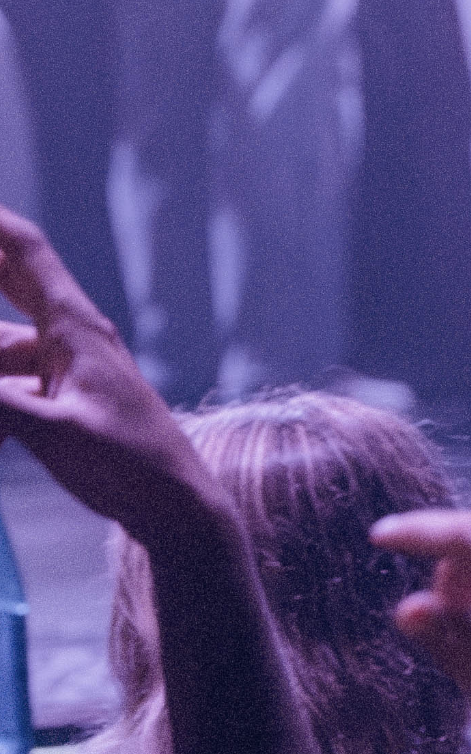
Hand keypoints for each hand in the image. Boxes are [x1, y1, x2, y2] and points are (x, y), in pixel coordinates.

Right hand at [0, 208, 217, 545]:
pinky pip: (6, 384)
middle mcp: (69, 335)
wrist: (171, 501)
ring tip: (7, 414)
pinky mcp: (58, 398)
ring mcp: (63, 367)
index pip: (24, 252)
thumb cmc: (128, 463)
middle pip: (8, 282)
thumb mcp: (55, 432)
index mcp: (74, 327)